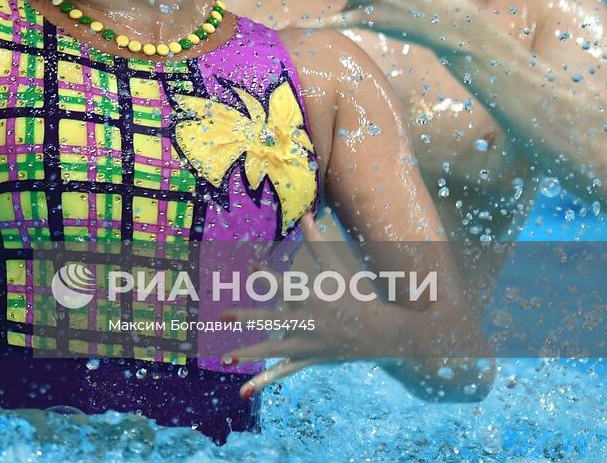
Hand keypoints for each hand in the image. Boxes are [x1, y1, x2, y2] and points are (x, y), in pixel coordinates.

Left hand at [222, 213, 392, 397]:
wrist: (382, 332)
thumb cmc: (357, 294)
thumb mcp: (338, 267)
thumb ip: (317, 242)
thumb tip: (306, 213)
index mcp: (314, 297)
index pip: (288, 286)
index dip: (269, 277)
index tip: (251, 269)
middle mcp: (310, 322)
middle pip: (274, 320)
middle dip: (249, 319)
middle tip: (223, 316)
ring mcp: (308, 344)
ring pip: (274, 350)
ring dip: (249, 354)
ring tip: (224, 359)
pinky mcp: (308, 359)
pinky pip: (283, 372)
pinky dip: (263, 382)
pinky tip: (243, 393)